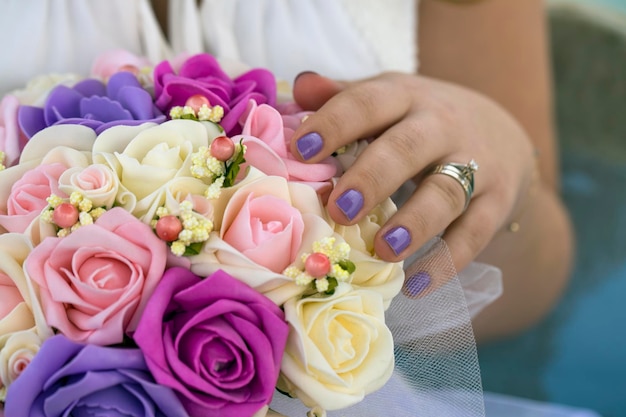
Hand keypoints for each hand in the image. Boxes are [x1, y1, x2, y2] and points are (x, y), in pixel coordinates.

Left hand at [290, 72, 535, 285]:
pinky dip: (447, 261)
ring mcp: (477, 163)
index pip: (368, 102)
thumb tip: (301, 86)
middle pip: (408, 148)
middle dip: (373, 177)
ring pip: (447, 192)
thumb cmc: (422, 122)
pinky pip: (474, 233)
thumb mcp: (389, 100)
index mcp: (405, 97)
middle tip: (339, 209)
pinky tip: (416, 286)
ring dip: (415, 222)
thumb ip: (345, 96)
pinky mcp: (498, 201)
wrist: (503, 136)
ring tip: (384, 250)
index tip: (300, 150)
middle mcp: (443, 125)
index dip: (335, 123)